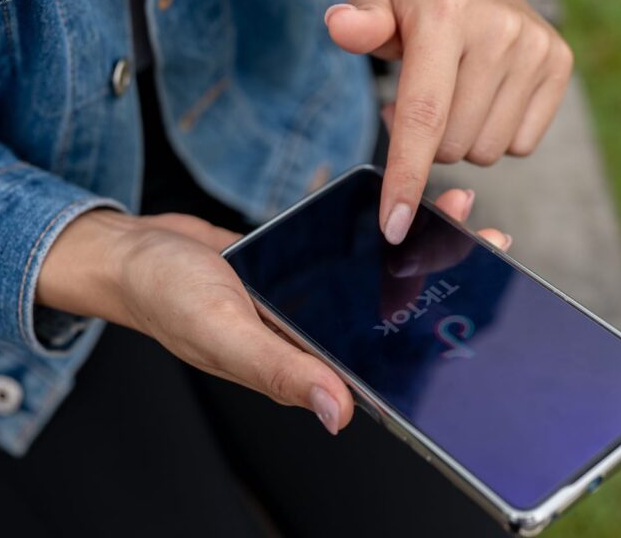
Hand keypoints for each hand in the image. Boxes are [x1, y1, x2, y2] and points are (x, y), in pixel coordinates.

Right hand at [35, 190, 509, 434]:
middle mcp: (313, 336)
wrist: (130, 253)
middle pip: (391, 315)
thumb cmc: (167, 299)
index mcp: (304, 364)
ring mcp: (308, 301)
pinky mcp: (298, 268)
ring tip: (459, 210)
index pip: (383, 363)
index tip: (482, 300)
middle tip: (489, 241)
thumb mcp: (223, 333)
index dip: (434, 340)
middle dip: (442, 277)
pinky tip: (402, 207)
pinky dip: (376, 230)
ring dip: (416, 246)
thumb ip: (280, 372)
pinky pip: (348, 251)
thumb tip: (340, 414)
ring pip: (375, 278)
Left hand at [325, 0, 573, 244]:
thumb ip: (359, 24)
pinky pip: (520, 145)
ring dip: (462, 140)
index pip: (424, 116)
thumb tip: (340, 26)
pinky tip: (486, 96)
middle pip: (452, 146)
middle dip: (428, 142)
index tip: (393, 226)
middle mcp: (498, 31)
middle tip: (421, 101)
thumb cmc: (417, 0)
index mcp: (446, 16)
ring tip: (453, 96)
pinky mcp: (559, 64)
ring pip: (485, 153)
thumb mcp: (379, 2)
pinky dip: (497, 135)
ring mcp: (534, 49)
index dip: (407, 178)